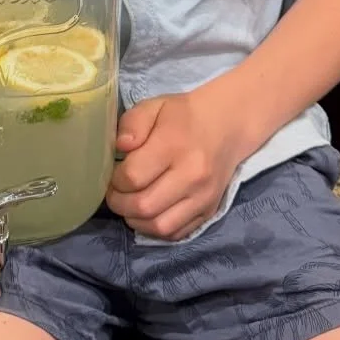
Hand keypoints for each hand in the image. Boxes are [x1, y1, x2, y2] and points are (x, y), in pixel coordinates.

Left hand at [107, 90, 245, 241]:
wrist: (227, 126)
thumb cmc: (183, 116)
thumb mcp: (154, 106)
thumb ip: (132, 124)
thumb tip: (120, 148)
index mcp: (174, 145)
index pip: (133, 176)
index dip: (114, 179)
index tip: (113, 173)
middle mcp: (192, 175)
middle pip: (144, 206)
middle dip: (119, 203)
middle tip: (115, 192)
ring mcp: (203, 197)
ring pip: (159, 226)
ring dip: (135, 220)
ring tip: (129, 204)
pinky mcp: (209, 212)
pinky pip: (176, 233)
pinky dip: (155, 229)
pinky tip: (148, 213)